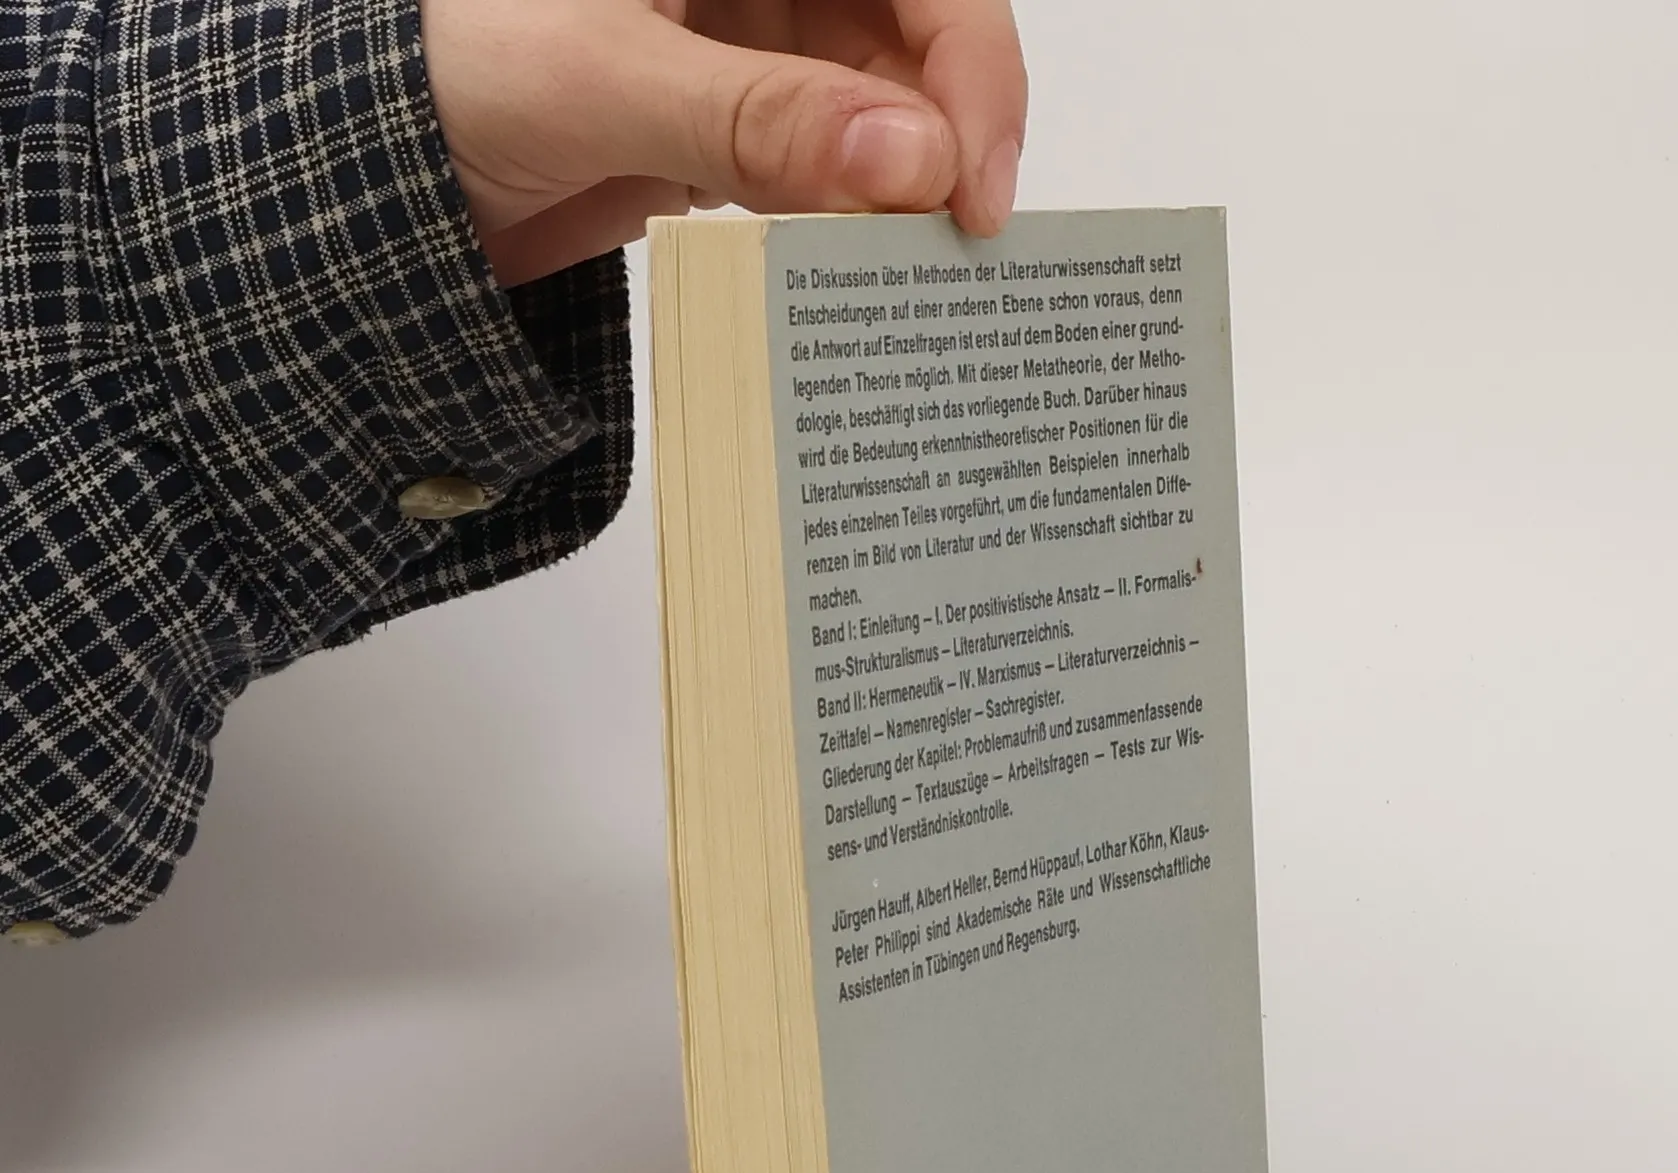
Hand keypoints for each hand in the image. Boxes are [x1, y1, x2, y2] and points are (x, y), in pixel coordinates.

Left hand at [418, 0, 1026, 287]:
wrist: (357, 176)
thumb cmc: (436, 74)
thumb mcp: (598, 80)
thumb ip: (757, 116)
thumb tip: (912, 160)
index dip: (968, 65)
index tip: (970, 184)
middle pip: (911, 41)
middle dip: (943, 140)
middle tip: (950, 249)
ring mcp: (747, 54)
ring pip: (878, 117)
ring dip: (902, 195)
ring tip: (910, 277)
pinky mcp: (728, 134)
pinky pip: (823, 174)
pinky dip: (848, 227)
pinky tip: (859, 277)